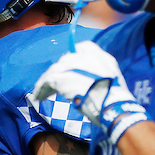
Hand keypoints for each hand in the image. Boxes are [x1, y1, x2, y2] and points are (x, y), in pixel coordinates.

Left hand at [31, 41, 148, 144]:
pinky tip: (39, 97)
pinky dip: (41, 89)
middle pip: (65, 60)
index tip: (69, 68)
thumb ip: (100, 71)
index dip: (74, 58)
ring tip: (43, 93)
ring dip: (48, 81)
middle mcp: (84, 56)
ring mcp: (72, 66)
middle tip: (55, 85)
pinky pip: (46, 80)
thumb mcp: (113, 77)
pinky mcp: (62, 77)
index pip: (82, 47)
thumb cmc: (115, 98)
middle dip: (60, 72)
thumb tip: (87, 77)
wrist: (112, 106)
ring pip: (54, 70)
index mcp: (98, 55)